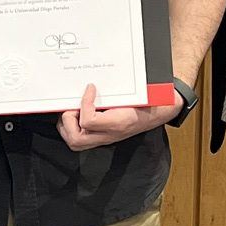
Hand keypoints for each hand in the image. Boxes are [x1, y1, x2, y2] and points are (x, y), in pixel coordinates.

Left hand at [57, 83, 179, 151]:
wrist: (158, 112)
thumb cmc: (147, 101)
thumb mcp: (136, 94)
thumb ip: (119, 89)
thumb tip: (97, 82)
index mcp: (118, 123)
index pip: (89, 121)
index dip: (84, 103)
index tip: (90, 88)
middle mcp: (109, 135)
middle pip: (76, 140)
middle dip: (68, 121)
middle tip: (73, 106)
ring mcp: (104, 138)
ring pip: (75, 143)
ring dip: (67, 126)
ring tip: (73, 110)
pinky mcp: (102, 137)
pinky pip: (80, 139)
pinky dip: (73, 127)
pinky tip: (78, 113)